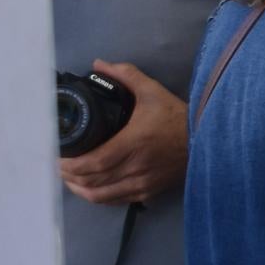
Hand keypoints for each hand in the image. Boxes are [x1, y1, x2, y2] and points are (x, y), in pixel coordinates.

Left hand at [60, 62, 187, 206]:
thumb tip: (99, 64)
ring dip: (81, 189)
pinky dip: (99, 197)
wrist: (207, 140)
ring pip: (102, 195)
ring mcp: (143, 182)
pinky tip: (91, 189)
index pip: (93, 162)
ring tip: (70, 179)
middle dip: (69, 176)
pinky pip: (117, 200)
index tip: (57, 158)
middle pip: (93, 180)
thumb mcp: (152, 91)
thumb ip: (126, 75)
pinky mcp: (149, 191)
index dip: (70, 165)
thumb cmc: (177, 117)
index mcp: (133, 143)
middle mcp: (136, 167)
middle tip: (58, 166)